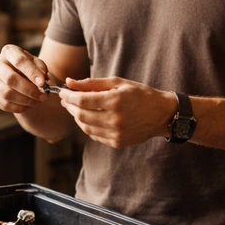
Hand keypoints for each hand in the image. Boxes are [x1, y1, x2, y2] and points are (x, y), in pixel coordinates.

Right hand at [0, 44, 50, 112]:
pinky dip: (18, 107)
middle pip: (10, 78)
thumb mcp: (37, 64)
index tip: (43, 83)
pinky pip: (3, 104)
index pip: (19, 60)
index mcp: (8, 51)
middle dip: (29, 90)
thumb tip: (42, 80)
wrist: (20, 77)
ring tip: (37, 101)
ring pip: (6, 93)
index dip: (32, 72)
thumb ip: (41, 69)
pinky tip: (28, 106)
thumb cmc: (29, 68)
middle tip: (43, 96)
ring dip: (25, 100)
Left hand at [57, 77, 177, 148]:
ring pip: (85, 127)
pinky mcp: (117, 142)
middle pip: (80, 115)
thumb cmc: (140, 94)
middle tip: (66, 99)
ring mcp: (116, 133)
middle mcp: (114, 119)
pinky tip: (88, 118)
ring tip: (75, 108)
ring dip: (76, 117)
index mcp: (115, 101)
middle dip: (69, 106)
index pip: (81, 100)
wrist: (161, 114)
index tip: (62, 92)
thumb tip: (70, 82)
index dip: (68, 96)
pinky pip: (94, 135)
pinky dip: (87, 126)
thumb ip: (92, 83)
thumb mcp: (118, 82)